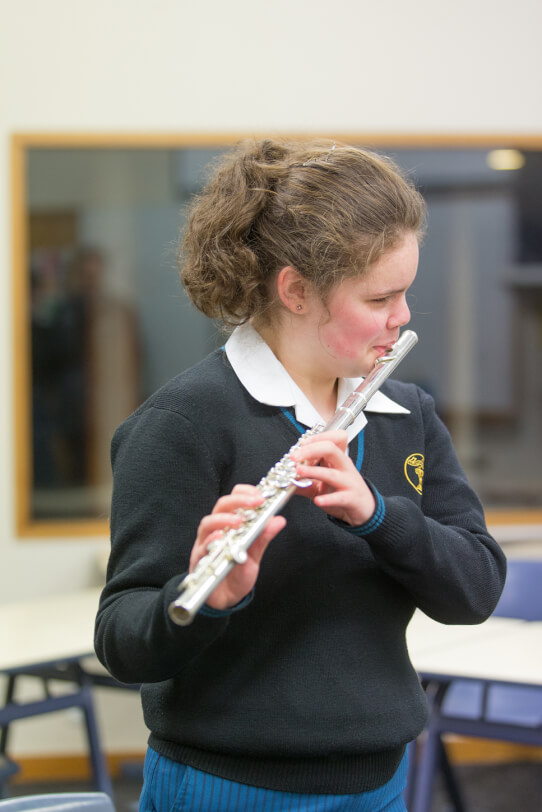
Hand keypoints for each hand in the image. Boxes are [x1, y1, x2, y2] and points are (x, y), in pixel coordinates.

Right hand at [189, 484, 285, 610]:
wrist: (225, 598)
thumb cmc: (237, 572)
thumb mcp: (255, 554)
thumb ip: (264, 537)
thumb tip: (279, 519)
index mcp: (229, 524)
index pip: (234, 499)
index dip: (245, 493)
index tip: (260, 495)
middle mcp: (215, 529)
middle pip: (221, 506)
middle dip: (237, 501)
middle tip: (254, 503)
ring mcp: (205, 543)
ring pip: (207, 523)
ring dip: (223, 519)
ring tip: (238, 521)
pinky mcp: (198, 560)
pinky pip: (201, 547)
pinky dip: (211, 540)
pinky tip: (221, 539)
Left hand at [291, 430, 375, 526]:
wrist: (364, 510)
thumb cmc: (344, 492)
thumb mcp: (321, 485)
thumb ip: (304, 482)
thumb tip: (286, 481)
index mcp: (338, 459)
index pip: (334, 438)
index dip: (318, 437)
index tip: (302, 443)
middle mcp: (344, 467)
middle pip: (331, 449)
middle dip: (310, 450)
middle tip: (294, 457)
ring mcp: (349, 482)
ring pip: (332, 473)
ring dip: (314, 471)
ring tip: (299, 472)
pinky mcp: (352, 499)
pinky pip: (340, 497)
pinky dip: (328, 499)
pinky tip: (318, 501)